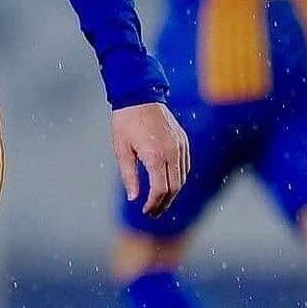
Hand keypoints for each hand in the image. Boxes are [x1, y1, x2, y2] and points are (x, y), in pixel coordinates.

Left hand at [112, 102, 189, 217]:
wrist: (140, 95)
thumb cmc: (126, 122)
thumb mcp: (121, 150)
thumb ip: (129, 176)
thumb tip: (133, 198)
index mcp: (155, 155)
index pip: (160, 189)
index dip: (154, 204)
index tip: (146, 211)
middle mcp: (172, 152)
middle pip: (174, 187)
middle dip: (164, 203)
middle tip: (153, 212)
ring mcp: (180, 146)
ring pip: (182, 178)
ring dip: (172, 193)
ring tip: (160, 201)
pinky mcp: (183, 141)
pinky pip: (185, 165)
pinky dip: (178, 178)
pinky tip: (168, 184)